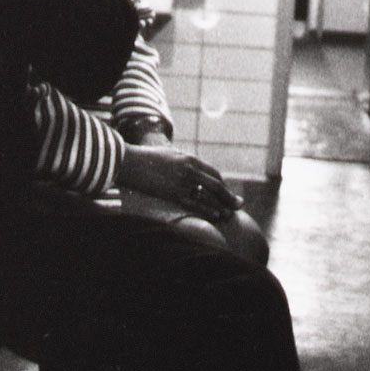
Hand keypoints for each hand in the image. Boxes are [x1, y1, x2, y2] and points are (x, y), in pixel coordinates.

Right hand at [119, 143, 241, 222]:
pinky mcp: (173, 193)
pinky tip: (216, 215)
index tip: (226, 193)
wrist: (130, 162)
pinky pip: (195, 204)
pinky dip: (208, 210)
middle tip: (239, 204)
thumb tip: (192, 170)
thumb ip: (183, 162)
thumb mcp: (170, 155)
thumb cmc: (147, 158)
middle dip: (229, 196)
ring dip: (222, 205)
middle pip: (216, 185)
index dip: (222, 185)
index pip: (214, 174)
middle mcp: (190, 170)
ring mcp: (182, 182)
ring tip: (230, 213)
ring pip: (208, 196)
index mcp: (190, 159)